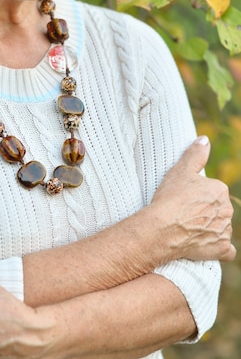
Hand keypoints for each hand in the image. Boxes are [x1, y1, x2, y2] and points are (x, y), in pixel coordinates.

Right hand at [151, 136, 235, 262]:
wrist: (163, 228)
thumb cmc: (170, 197)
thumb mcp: (180, 170)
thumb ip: (195, 154)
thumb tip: (205, 139)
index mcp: (219, 190)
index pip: (213, 192)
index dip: (198, 196)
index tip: (185, 199)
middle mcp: (227, 210)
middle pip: (218, 209)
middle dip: (206, 211)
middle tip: (186, 214)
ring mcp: (225, 230)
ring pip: (222, 227)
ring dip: (211, 228)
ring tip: (190, 229)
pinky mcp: (221, 249)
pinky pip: (227, 250)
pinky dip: (219, 248)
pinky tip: (207, 245)